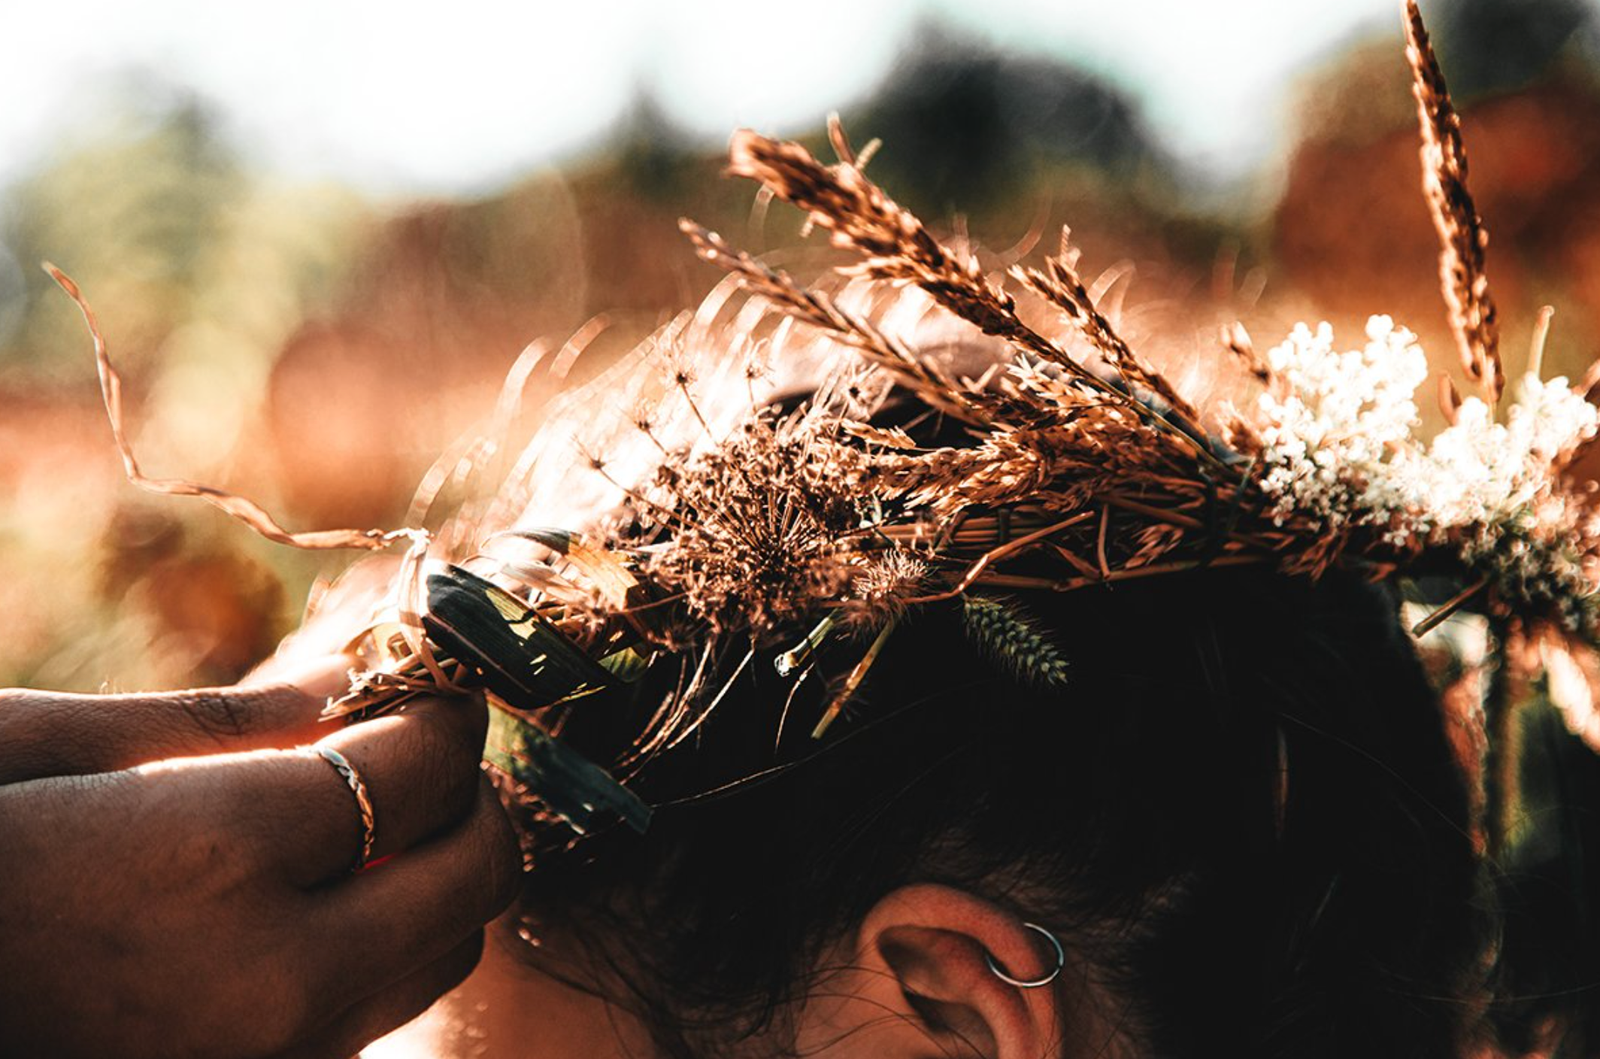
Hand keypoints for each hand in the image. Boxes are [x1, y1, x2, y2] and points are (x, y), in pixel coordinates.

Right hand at [0, 662, 521, 1058]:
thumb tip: (349, 676)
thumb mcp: (38, 752)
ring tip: (375, 824)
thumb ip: (219, 723)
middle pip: (470, 876)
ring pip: (440, 957)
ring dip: (436, 878)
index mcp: (214, 856)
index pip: (416, 770)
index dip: (443, 714)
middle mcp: (268, 979)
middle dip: (470, 797)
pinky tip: (316, 906)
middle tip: (427, 748)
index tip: (436, 688)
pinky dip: (380, 951)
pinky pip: (370, 1020)